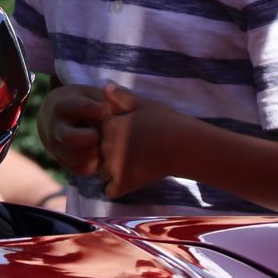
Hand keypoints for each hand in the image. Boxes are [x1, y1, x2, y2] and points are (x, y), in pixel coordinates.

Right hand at [37, 84, 108, 175]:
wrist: (57, 118)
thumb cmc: (83, 104)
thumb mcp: (92, 95)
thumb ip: (109, 100)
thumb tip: (119, 112)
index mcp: (61, 106)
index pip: (79, 107)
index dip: (98, 110)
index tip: (105, 111)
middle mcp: (54, 128)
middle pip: (69, 138)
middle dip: (90, 137)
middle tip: (99, 133)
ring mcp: (56, 147)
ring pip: (74, 157)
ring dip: (94, 152)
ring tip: (102, 144)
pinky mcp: (63, 162)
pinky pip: (80, 169)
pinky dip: (94, 164)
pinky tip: (100, 153)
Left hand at [98, 83, 185, 199]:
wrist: (183, 145)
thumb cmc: (165, 121)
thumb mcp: (143, 104)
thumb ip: (121, 96)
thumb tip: (105, 86)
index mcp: (109, 126)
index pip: (95, 130)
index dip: (105, 132)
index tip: (119, 133)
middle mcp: (107, 147)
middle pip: (96, 152)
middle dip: (105, 152)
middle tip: (126, 150)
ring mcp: (114, 167)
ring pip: (100, 172)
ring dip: (109, 170)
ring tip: (127, 165)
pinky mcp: (124, 184)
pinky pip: (109, 190)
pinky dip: (115, 187)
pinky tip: (127, 180)